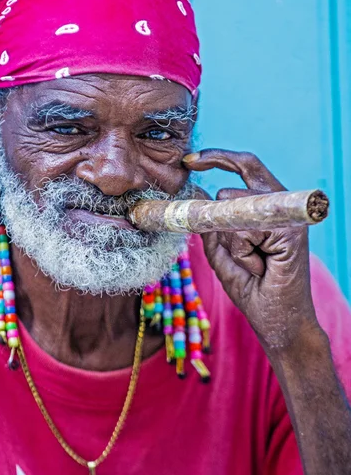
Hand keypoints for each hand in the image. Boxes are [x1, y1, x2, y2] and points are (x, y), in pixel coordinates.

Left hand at [183, 149, 320, 354]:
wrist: (277, 321)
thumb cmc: (252, 287)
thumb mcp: (221, 250)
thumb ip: (210, 221)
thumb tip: (197, 191)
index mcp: (266, 204)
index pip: (244, 166)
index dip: (216, 157)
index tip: (188, 160)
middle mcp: (280, 204)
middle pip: (237, 182)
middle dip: (218, 219)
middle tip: (235, 250)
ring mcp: (287, 215)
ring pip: (234, 206)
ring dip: (231, 242)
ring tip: (253, 263)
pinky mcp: (290, 230)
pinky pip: (243, 228)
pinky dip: (242, 252)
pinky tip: (260, 266)